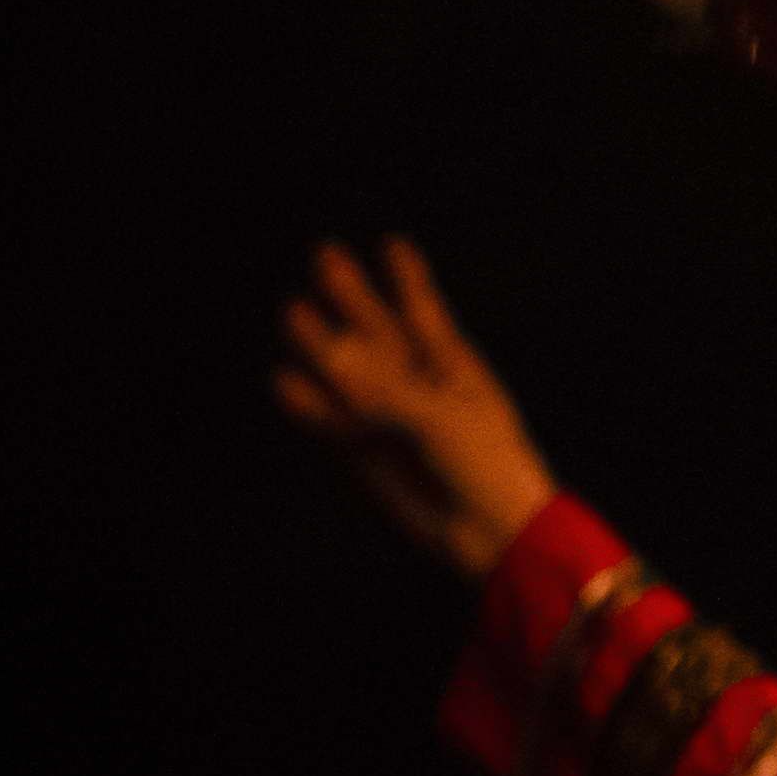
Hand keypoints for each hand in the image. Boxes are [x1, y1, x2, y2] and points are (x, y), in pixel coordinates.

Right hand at [272, 237, 557, 578]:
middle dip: (353, 295)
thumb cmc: (485, 463)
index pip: (423, 310)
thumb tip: (326, 353)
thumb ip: (383, 387)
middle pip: (377, 330)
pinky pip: (332, 421)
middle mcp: (418, 384)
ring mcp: (389, 418)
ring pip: (347, 372)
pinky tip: (285, 380)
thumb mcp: (440, 415)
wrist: (491, 532)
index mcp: (454, 365)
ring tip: (292, 310)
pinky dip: (309, 403)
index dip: (407, 278)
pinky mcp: (366, 454)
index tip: (392, 243)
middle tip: (326, 253)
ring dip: (321, 345)